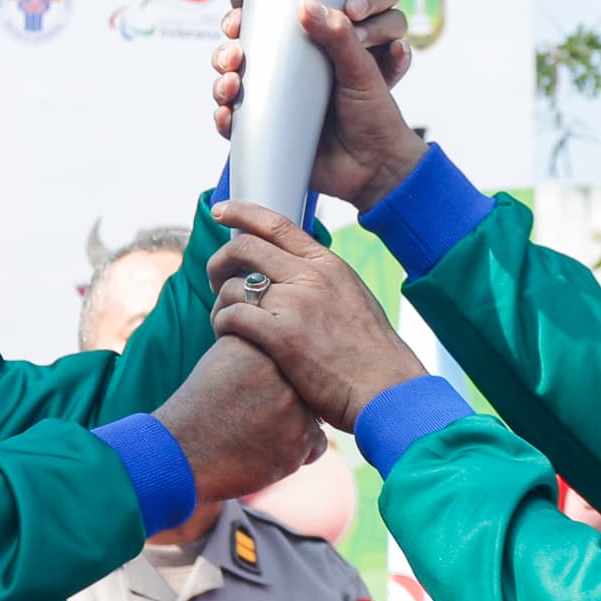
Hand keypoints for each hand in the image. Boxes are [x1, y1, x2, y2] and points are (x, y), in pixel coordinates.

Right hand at [152, 334, 329, 501]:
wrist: (181, 455)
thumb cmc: (198, 409)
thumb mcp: (221, 361)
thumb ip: (256, 349)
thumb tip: (285, 345)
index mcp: (259, 344)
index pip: (292, 357)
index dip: (277, 380)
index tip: (254, 393)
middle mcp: (281, 369)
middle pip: (304, 386)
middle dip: (287, 402)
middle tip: (256, 416)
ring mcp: (294, 405)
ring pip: (313, 417)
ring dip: (292, 428)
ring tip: (255, 435)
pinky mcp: (300, 440)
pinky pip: (315, 446)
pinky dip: (294, 453)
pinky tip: (263, 452)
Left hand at [208, 207, 426, 430]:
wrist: (386, 388)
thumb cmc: (370, 354)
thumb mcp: (353, 298)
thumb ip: (323, 281)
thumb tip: (297, 271)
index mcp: (328, 265)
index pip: (276, 224)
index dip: (242, 213)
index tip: (220, 211)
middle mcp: (311, 277)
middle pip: (244, 248)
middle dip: (219, 262)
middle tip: (215, 281)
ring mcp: (296, 304)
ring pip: (232, 286)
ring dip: (219, 303)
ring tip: (224, 321)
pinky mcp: (282, 336)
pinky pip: (233, 317)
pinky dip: (222, 324)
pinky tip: (227, 337)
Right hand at [214, 0, 428, 209]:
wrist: (376, 169)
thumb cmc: (375, 111)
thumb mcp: (363, 70)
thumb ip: (340, 37)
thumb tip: (305, 5)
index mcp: (307, 41)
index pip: (271, 2)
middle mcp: (283, 63)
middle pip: (241, 34)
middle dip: (230, 30)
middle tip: (234, 34)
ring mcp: (270, 94)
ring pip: (230, 71)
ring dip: (222, 70)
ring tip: (233, 78)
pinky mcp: (262, 127)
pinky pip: (232, 117)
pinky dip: (224, 114)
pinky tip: (227, 112)